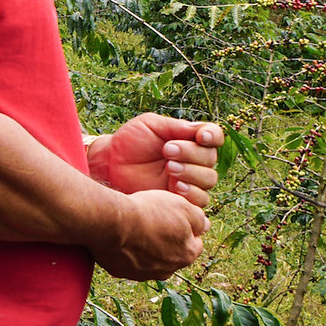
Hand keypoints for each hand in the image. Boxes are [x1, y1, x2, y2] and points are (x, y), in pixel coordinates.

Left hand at [87, 113, 222, 207]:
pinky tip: (175, 187)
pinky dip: (191, 192)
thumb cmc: (130, 141)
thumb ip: (176, 127)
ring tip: (169, 168)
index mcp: (189, 138)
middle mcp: (194, 160)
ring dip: (192, 173)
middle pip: (210, 158)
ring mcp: (190, 180)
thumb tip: (201, 130)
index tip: (201, 136)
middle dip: (191, 153)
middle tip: (167, 151)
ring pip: (209, 179)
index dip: (212, 136)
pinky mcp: (183, 200)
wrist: (111, 164)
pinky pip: (201, 199)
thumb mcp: (151, 125)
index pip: (213, 136)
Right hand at [89, 188, 208, 280]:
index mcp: (187, 255)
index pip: (196, 244)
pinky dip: (129, 253)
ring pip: (153, 261)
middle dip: (168, 241)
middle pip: (174, 254)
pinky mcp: (123, 273)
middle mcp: (168, 270)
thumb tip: (204, 225)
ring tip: (137, 229)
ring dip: (149, 249)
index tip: (174, 217)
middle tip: (155, 221)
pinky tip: (123, 237)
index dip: (187, 228)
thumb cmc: (149, 212)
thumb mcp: (182, 206)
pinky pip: (131, 262)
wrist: (113, 223)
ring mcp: (145, 274)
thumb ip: (199, 218)